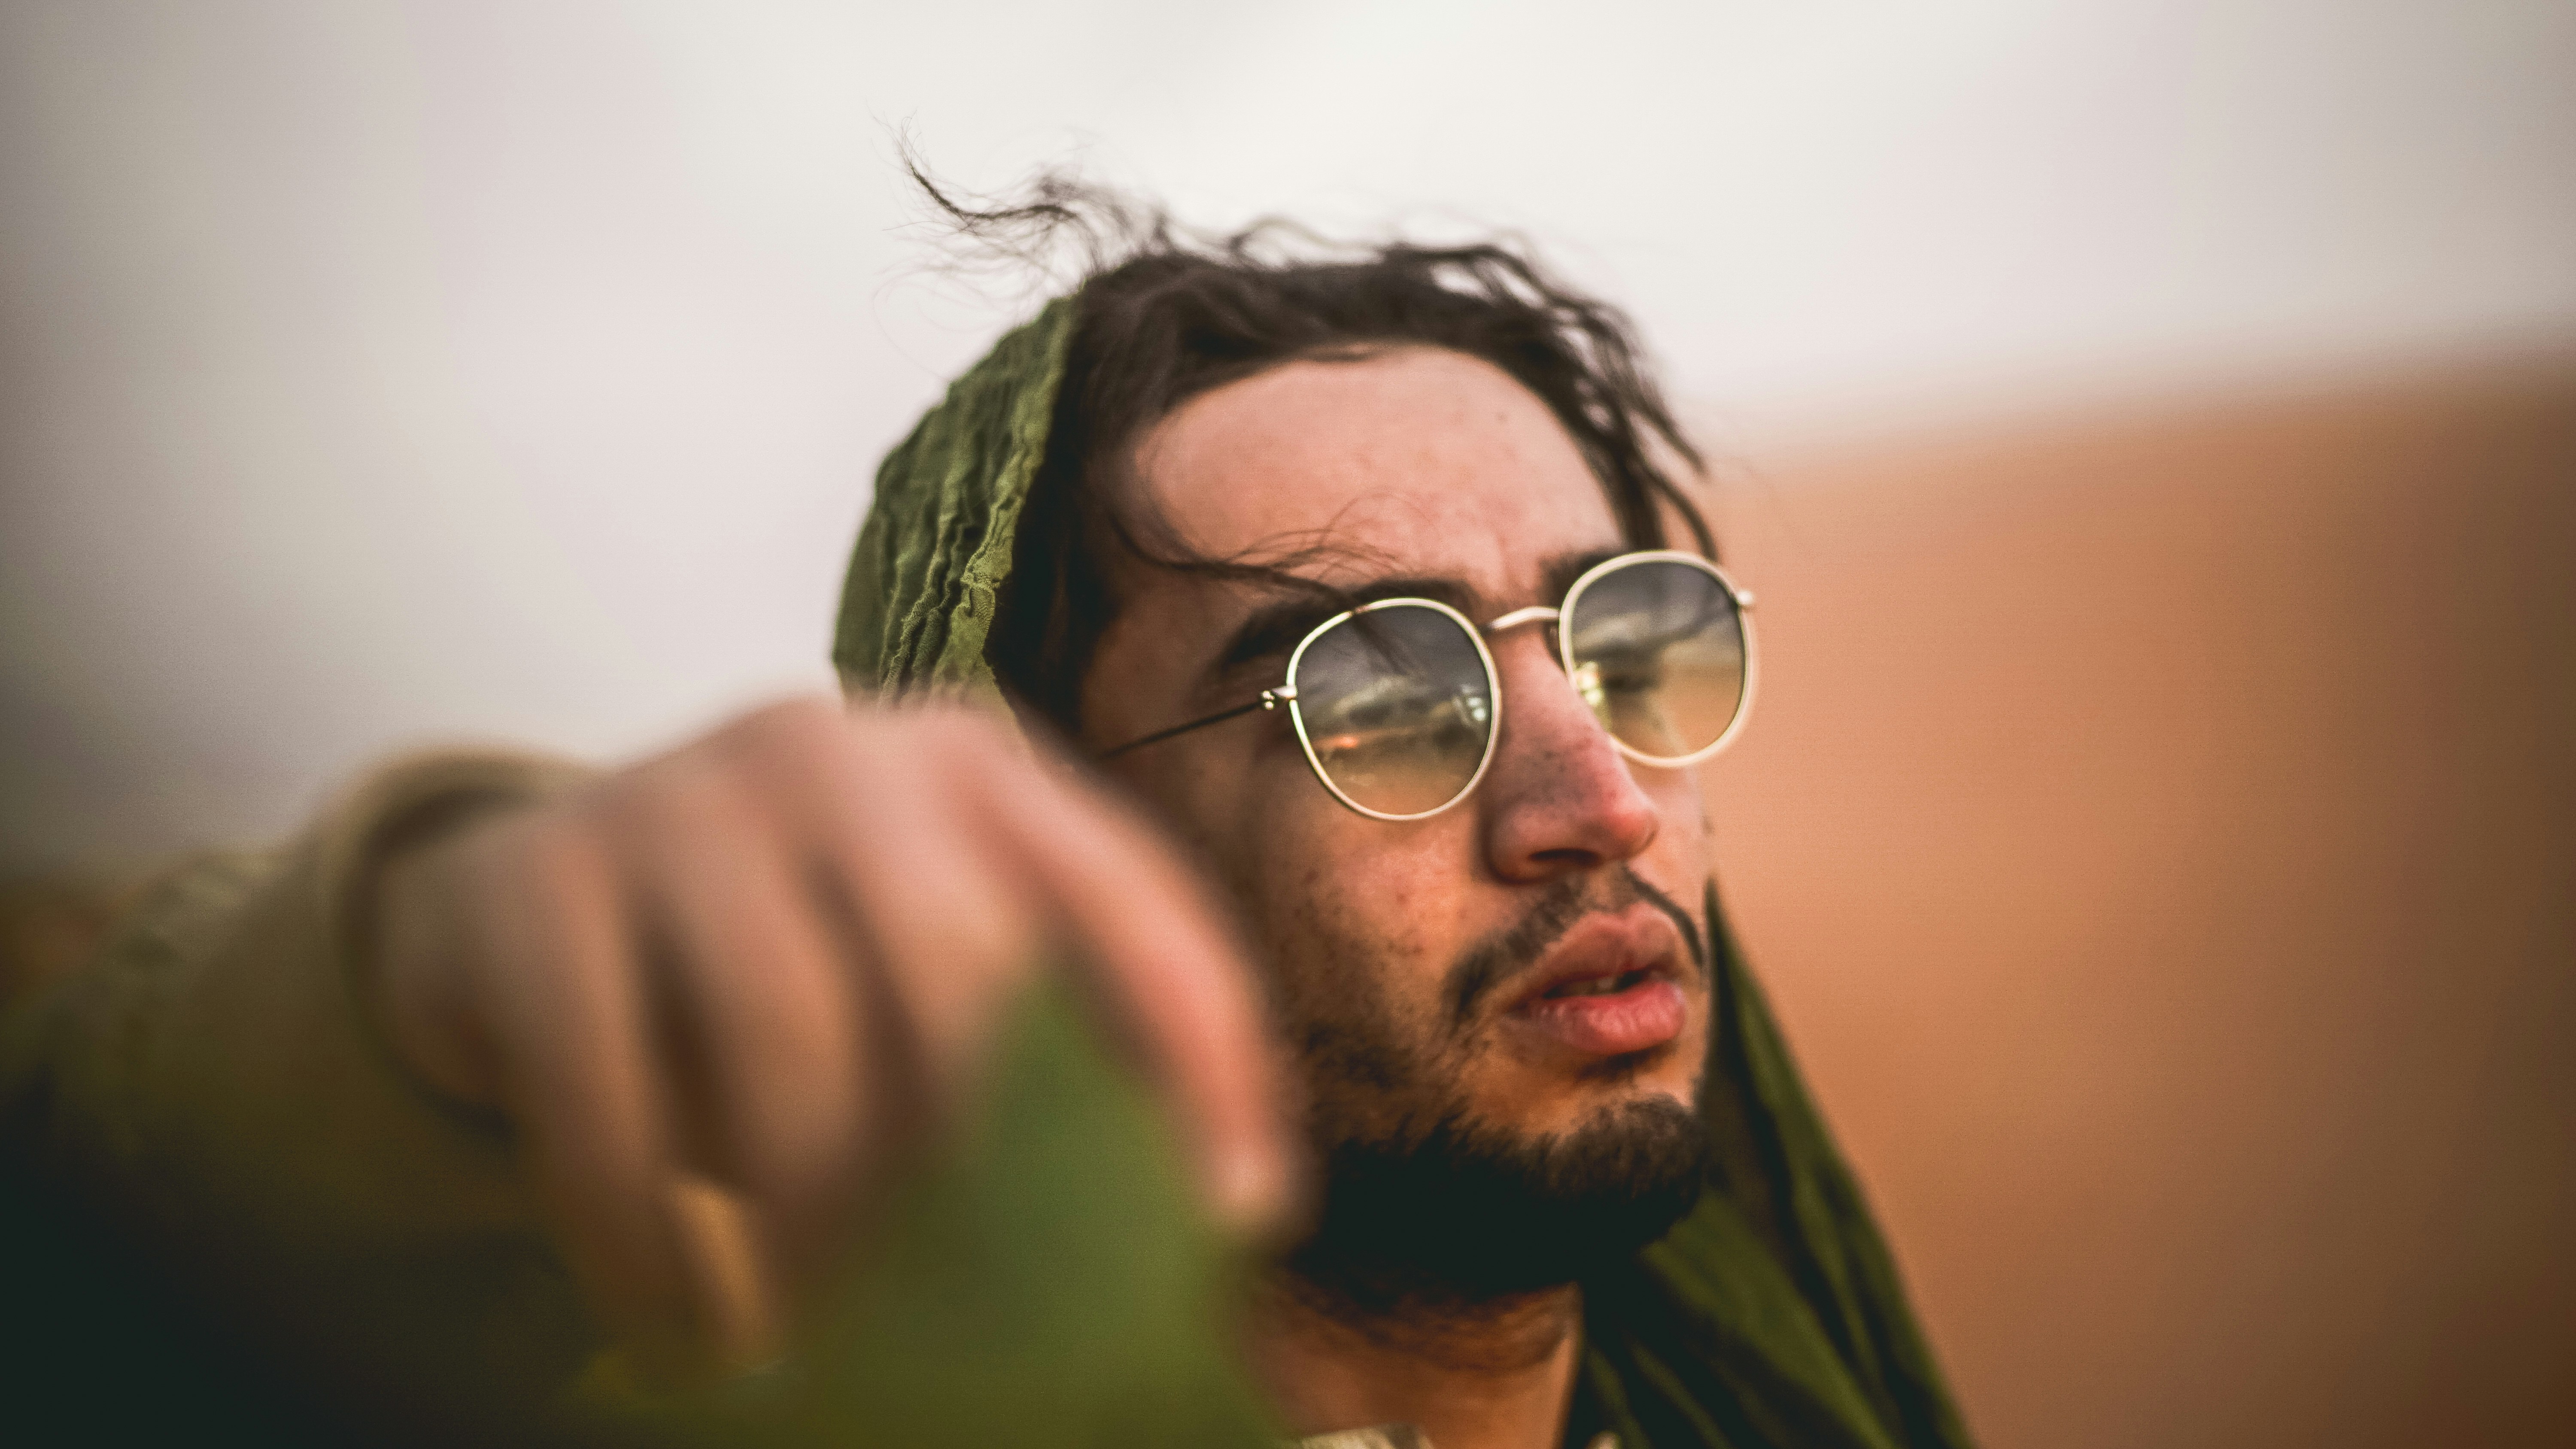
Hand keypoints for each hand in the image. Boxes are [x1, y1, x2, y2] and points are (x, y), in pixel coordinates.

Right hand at [368, 697, 1290, 1370]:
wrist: (522, 897)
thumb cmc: (778, 958)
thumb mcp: (916, 960)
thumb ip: (1048, 1031)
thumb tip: (1209, 1210)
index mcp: (970, 762)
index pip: (1135, 905)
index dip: (1207, 1061)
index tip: (1239, 1214)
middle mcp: (836, 750)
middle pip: (961, 967)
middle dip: (970, 1154)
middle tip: (957, 1296)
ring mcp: (676, 798)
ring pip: (793, 1039)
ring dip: (811, 1217)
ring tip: (812, 1323)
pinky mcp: (536, 884)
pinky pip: (608, 1098)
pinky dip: (644, 1242)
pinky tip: (673, 1326)